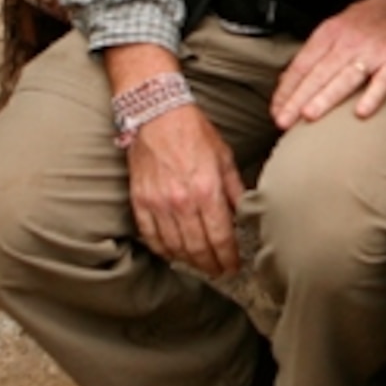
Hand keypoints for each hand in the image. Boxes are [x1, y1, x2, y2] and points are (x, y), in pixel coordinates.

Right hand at [125, 100, 245, 279]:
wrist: (156, 114)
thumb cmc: (193, 132)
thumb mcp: (224, 157)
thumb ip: (234, 189)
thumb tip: (245, 214)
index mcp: (207, 190)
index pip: (220, 238)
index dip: (228, 258)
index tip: (234, 266)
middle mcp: (182, 201)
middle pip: (198, 249)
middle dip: (211, 265)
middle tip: (219, 271)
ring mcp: (158, 203)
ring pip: (174, 247)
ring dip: (189, 261)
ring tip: (199, 265)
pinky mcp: (139, 201)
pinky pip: (150, 236)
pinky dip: (162, 250)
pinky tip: (172, 253)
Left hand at [271, 0, 385, 128]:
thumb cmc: (373, 20)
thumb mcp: (339, 26)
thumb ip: (317, 52)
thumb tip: (289, 80)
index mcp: (331, 33)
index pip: (302, 64)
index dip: (287, 89)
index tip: (276, 110)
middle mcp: (349, 42)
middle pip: (319, 74)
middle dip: (298, 99)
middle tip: (283, 122)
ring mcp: (373, 51)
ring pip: (345, 77)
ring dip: (326, 97)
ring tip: (309, 116)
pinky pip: (383, 81)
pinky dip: (372, 96)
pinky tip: (362, 113)